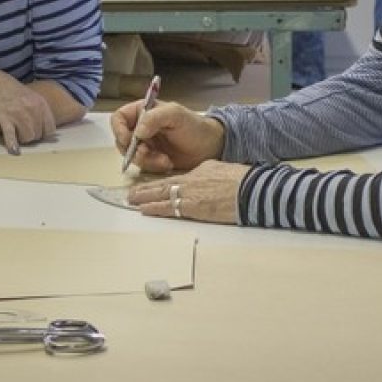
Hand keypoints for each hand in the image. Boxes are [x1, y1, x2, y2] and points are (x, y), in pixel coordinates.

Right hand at [0, 73, 55, 153]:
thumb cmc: (12, 91)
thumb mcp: (32, 96)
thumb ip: (40, 110)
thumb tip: (48, 129)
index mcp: (41, 104)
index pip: (50, 129)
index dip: (44, 134)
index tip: (38, 134)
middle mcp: (33, 109)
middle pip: (38, 135)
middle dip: (32, 136)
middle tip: (24, 132)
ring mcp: (19, 114)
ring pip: (28, 138)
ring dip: (23, 139)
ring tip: (18, 135)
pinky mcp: (5, 119)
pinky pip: (12, 136)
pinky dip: (12, 144)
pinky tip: (13, 150)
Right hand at [111, 100, 224, 172]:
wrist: (209, 147)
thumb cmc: (194, 126)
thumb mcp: (176, 115)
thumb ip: (155, 118)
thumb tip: (137, 131)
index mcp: (143, 111)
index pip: (119, 118)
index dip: (119, 130)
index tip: (130, 140)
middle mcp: (140, 127)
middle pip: (122, 140)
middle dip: (134, 150)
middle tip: (148, 153)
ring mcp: (145, 144)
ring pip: (131, 156)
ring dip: (146, 160)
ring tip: (164, 160)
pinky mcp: (151, 159)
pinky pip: (142, 166)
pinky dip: (153, 167)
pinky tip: (167, 163)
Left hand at [128, 160, 249, 222]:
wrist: (250, 189)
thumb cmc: (242, 182)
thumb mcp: (221, 172)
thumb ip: (208, 175)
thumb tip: (203, 181)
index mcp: (199, 171)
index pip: (175, 178)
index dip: (161, 183)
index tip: (150, 186)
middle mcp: (191, 181)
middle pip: (164, 184)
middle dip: (146, 189)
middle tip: (131, 193)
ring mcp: (191, 194)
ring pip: (162, 195)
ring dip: (145, 198)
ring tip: (131, 200)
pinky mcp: (193, 207)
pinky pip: (169, 208)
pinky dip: (155, 208)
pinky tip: (144, 210)